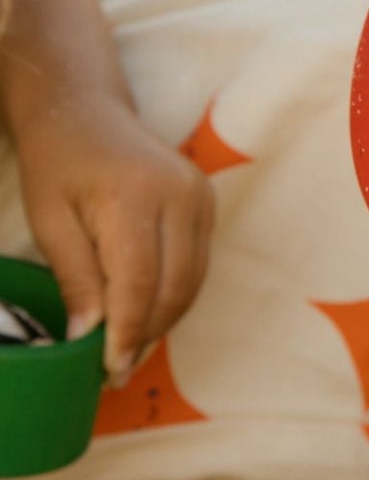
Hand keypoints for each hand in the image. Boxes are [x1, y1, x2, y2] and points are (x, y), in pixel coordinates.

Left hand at [11, 93, 213, 382]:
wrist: (85, 109)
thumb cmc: (57, 162)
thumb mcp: (49, 221)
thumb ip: (74, 278)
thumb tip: (88, 337)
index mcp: (134, 196)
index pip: (140, 280)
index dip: (127, 330)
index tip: (108, 367)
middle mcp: (180, 195)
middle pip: (175, 285)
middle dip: (147, 333)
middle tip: (117, 369)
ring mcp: (201, 197)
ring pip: (193, 280)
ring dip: (163, 320)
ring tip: (128, 349)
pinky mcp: (207, 202)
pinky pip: (197, 264)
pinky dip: (174, 295)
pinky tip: (145, 313)